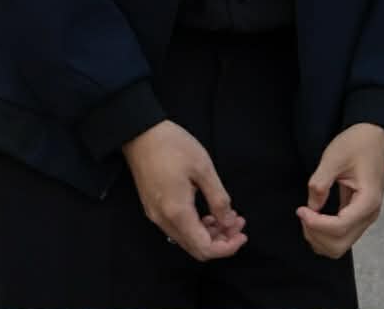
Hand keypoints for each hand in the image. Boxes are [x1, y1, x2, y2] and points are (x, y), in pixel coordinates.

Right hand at [122, 121, 246, 261]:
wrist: (141, 136)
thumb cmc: (174, 147)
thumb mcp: (204, 169)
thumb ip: (218, 199)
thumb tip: (229, 222)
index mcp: (177, 213)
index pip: (203, 247)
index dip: (226, 247)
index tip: (242, 234)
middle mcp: (164, 221)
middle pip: (195, 248)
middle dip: (221, 240)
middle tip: (239, 223)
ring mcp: (156, 216)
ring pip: (186, 239)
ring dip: (210, 233)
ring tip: (229, 216)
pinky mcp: (154, 209)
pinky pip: (178, 228)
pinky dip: (197, 226)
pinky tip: (210, 213)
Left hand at [297, 123, 383, 259]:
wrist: (374, 136)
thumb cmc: (358, 144)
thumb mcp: (334, 157)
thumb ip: (320, 184)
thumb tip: (311, 207)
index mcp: (368, 200)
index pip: (339, 227)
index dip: (315, 224)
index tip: (301, 210)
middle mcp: (370, 214)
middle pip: (339, 244)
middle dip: (316, 234)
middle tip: (303, 214)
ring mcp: (366, 217)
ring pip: (339, 246)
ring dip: (319, 238)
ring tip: (307, 216)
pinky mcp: (360, 216)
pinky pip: (341, 237)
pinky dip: (324, 235)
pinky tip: (314, 218)